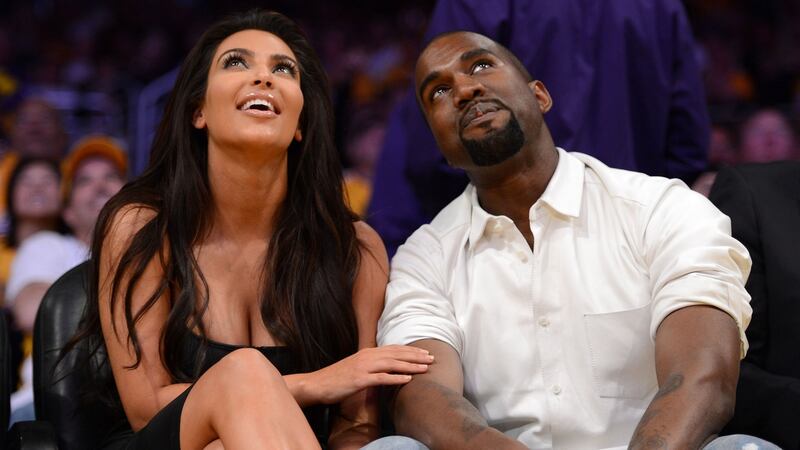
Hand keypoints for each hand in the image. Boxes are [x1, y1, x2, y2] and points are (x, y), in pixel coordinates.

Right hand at [309, 345, 433, 403]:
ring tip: (425, 368)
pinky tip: (408, 380)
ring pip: (392, 364)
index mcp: (367, 353)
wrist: (317, 384)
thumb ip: (371, 365)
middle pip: (397, 354)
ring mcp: (363, 367)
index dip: (411, 350)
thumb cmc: (337, 379)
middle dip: (416, 356)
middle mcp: (367, 357)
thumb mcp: (356, 367)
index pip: (394, 349)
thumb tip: (387, 368)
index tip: (425, 353)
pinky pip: (381, 378)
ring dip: (411, 365)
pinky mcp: (360, 380)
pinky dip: (396, 378)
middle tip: (432, 358)